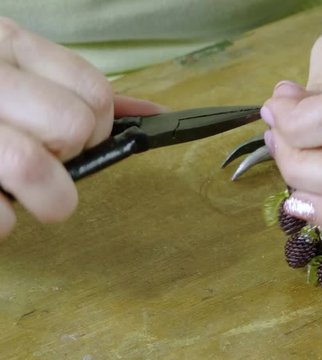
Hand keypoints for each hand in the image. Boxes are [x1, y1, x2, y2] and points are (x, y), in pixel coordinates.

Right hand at [0, 18, 164, 237]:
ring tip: (27, 194)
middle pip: (73, 128)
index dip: (99, 126)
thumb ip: (75, 88)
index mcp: (5, 41)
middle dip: (71, 157)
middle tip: (46, 160)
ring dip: (47, 197)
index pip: (94, 92)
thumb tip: (153, 115)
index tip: (80, 138)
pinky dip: (2, 222)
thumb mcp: (11, 66)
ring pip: (32, 168)